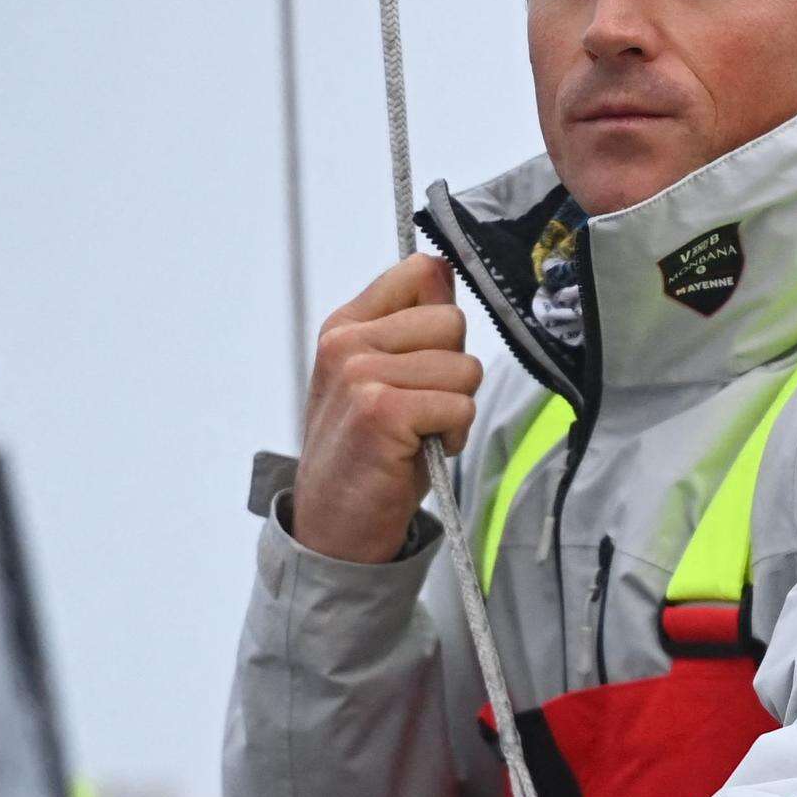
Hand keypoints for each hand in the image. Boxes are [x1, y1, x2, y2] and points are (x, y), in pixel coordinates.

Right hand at [292, 255, 484, 563]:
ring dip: (456, 408)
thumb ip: (411, 326)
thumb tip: (445, 269)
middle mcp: (347, 342)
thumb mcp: (379, 378)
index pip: (422, 271)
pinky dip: (453, 435)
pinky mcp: (381, 410)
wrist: (333, 526)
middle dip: (454, 370)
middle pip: (452, 320)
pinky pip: (459, 405)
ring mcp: (360, 374)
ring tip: (419, 433)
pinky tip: (421, 450)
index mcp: (345, 325)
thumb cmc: (368, 453)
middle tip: (422, 408)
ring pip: (463, 366)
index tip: (428, 359)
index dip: (442, 317)